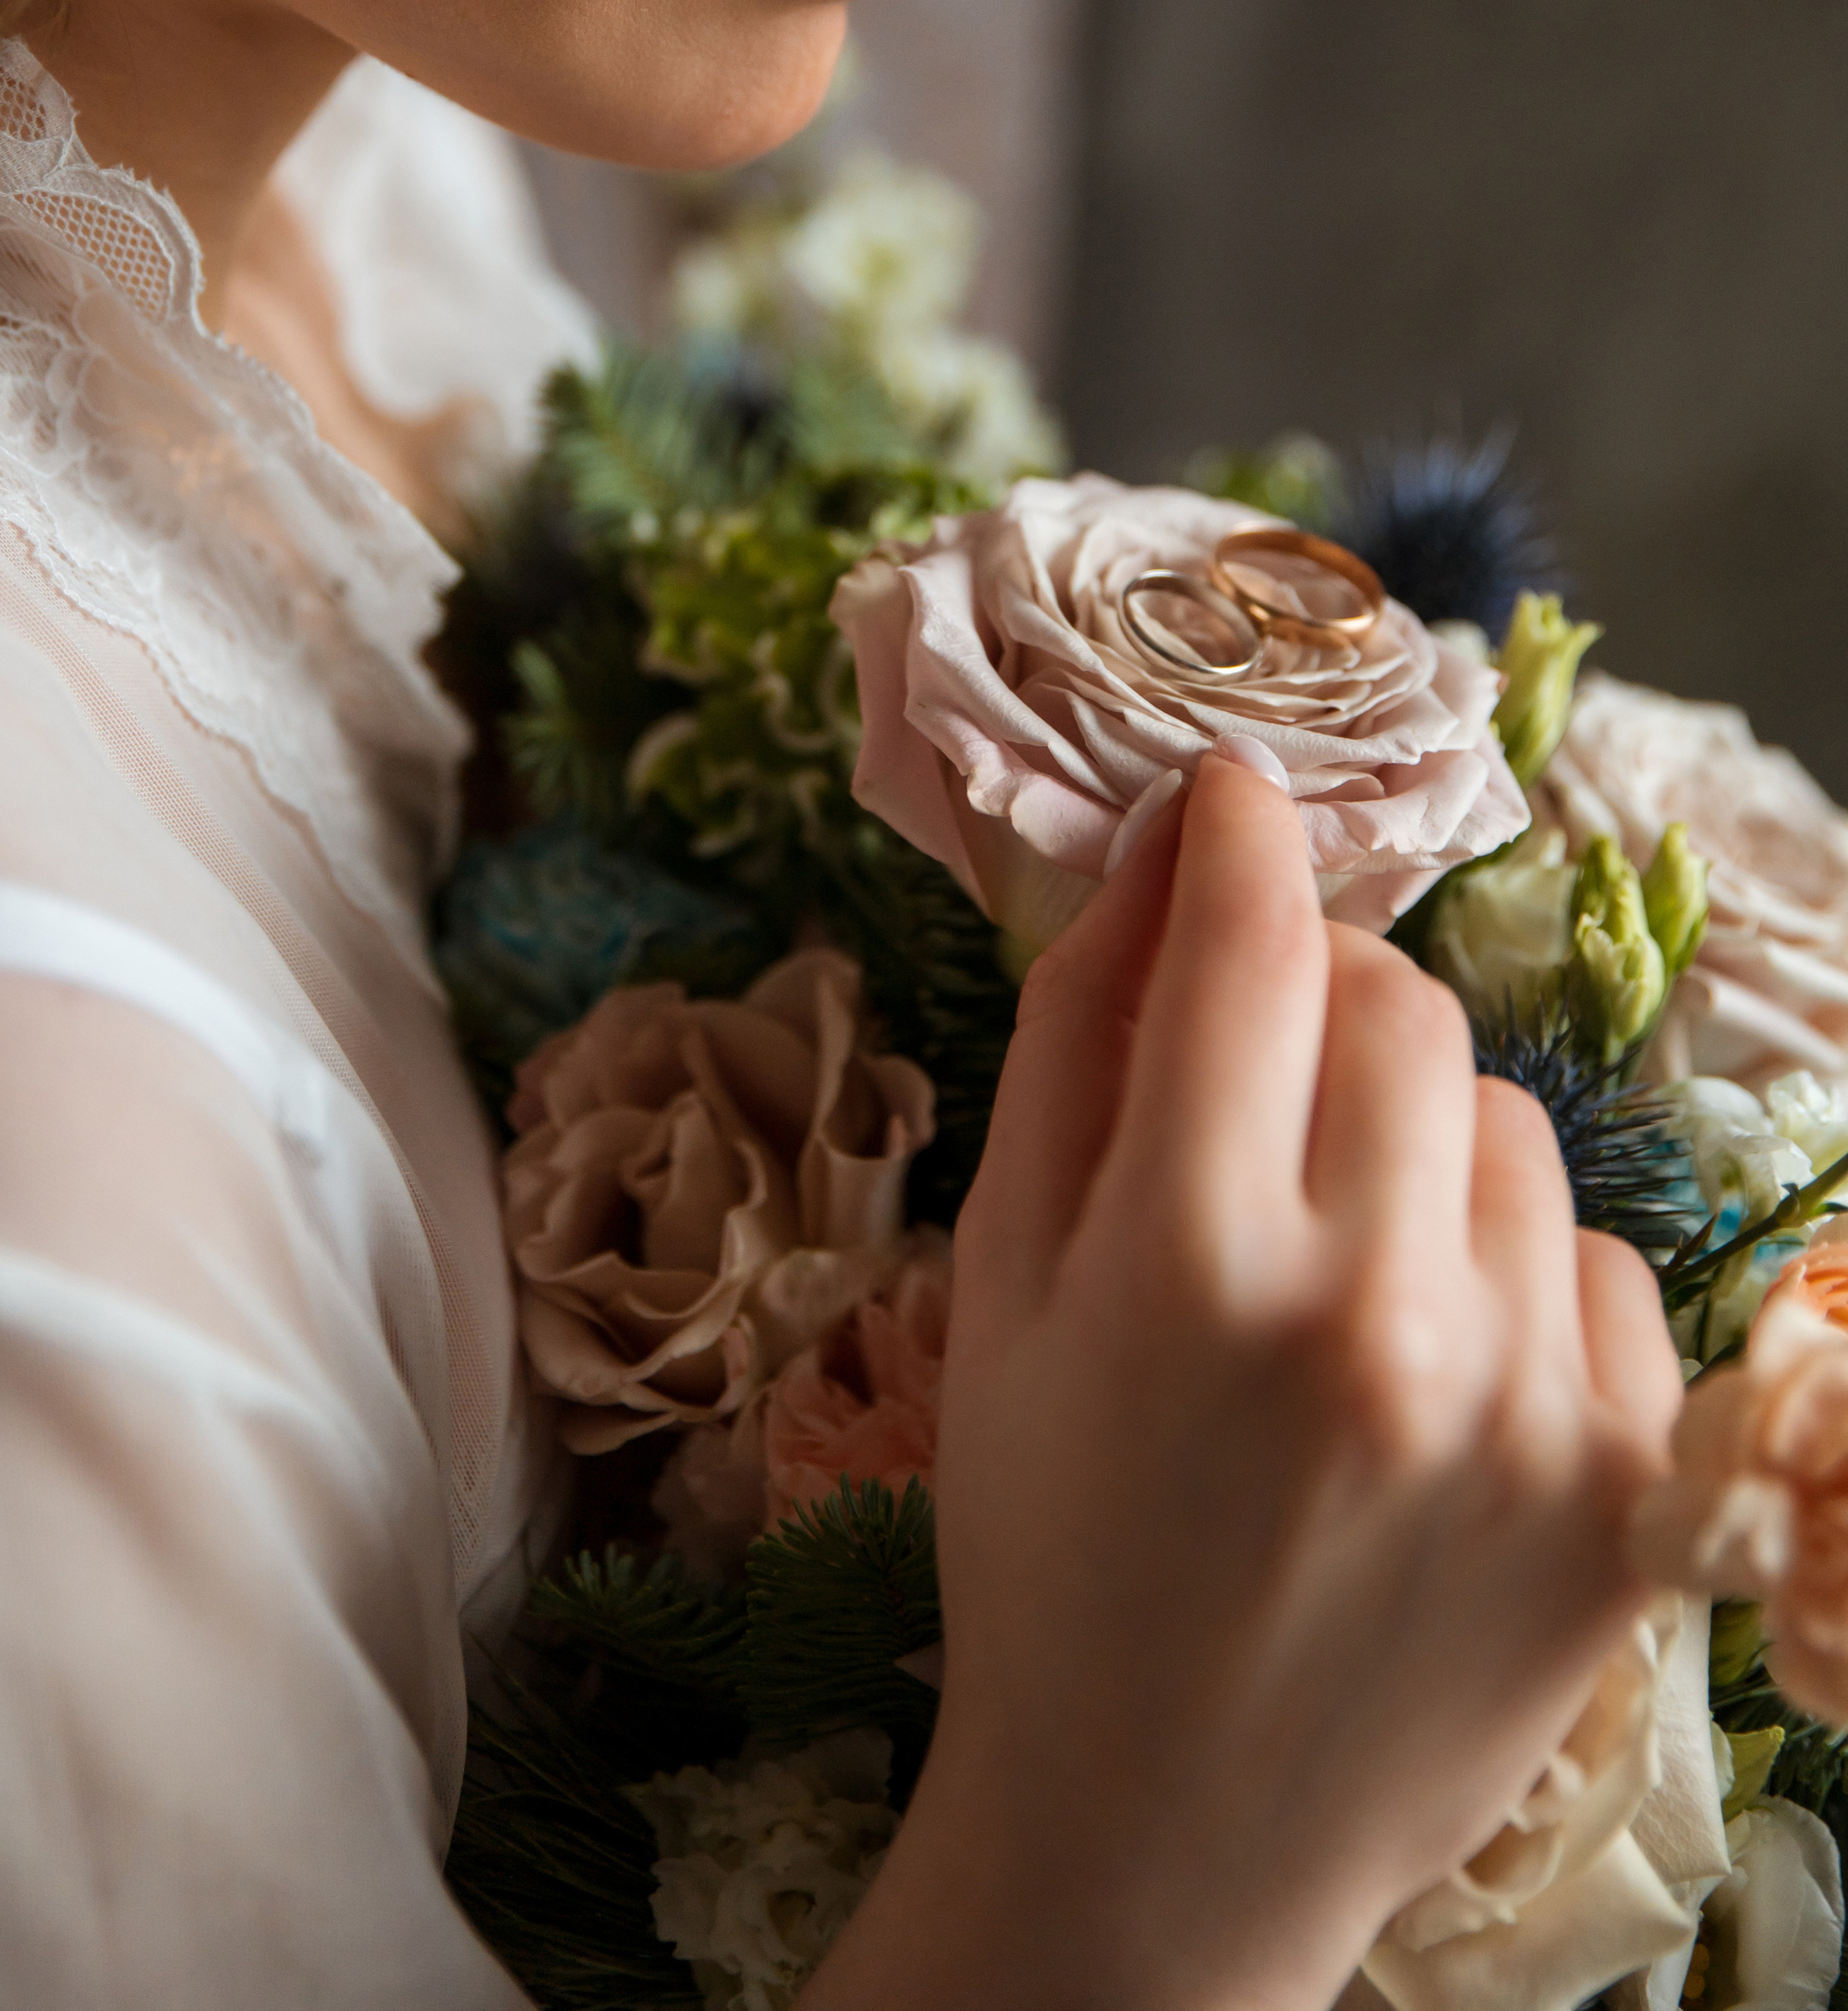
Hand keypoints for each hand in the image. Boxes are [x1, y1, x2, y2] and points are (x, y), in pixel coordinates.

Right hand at [805, 751, 1680, 2010]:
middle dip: (1320, 999)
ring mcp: (1529, 1415)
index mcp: (1191, 1266)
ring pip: (1503, 1119)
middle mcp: (1379, 1323)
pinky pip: (1593, 1258)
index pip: (1258, 942)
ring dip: (1414, 1141)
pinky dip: (1508, 1273)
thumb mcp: (1000, 1283)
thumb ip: (1074, 1041)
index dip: (1243, 833)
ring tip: (1336, 1272)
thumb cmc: (1047, 1539)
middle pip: (1400, 1002)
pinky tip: (1426, 1371)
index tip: (1234, 793)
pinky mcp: (1629, 1494)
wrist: (1163, 1838)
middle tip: (1257, 1085)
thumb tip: (1163, 850)